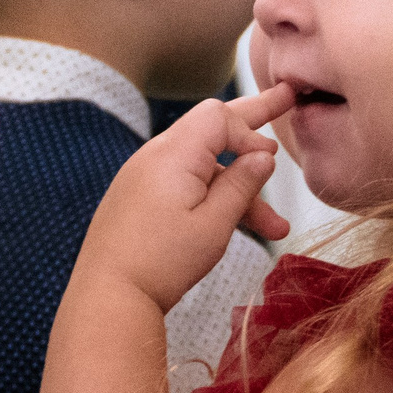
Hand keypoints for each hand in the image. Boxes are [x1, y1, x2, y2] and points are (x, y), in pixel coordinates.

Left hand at [79, 85, 296, 311]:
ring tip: (276, 228)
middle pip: (211, 126)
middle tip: (285, 98)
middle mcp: (156, 155)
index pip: (219, 116)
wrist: (107, 294)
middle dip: (252, 119)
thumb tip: (263, 157)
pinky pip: (184, 183)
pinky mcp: (139, 196)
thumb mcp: (214, 225)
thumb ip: (242, 186)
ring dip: (239, 190)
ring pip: (203, 166)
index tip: (271, 162)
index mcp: (174, 153)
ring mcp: (144, 175)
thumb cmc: (162, 261)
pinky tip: (237, 224)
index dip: (250, 132)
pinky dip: (212, 198)